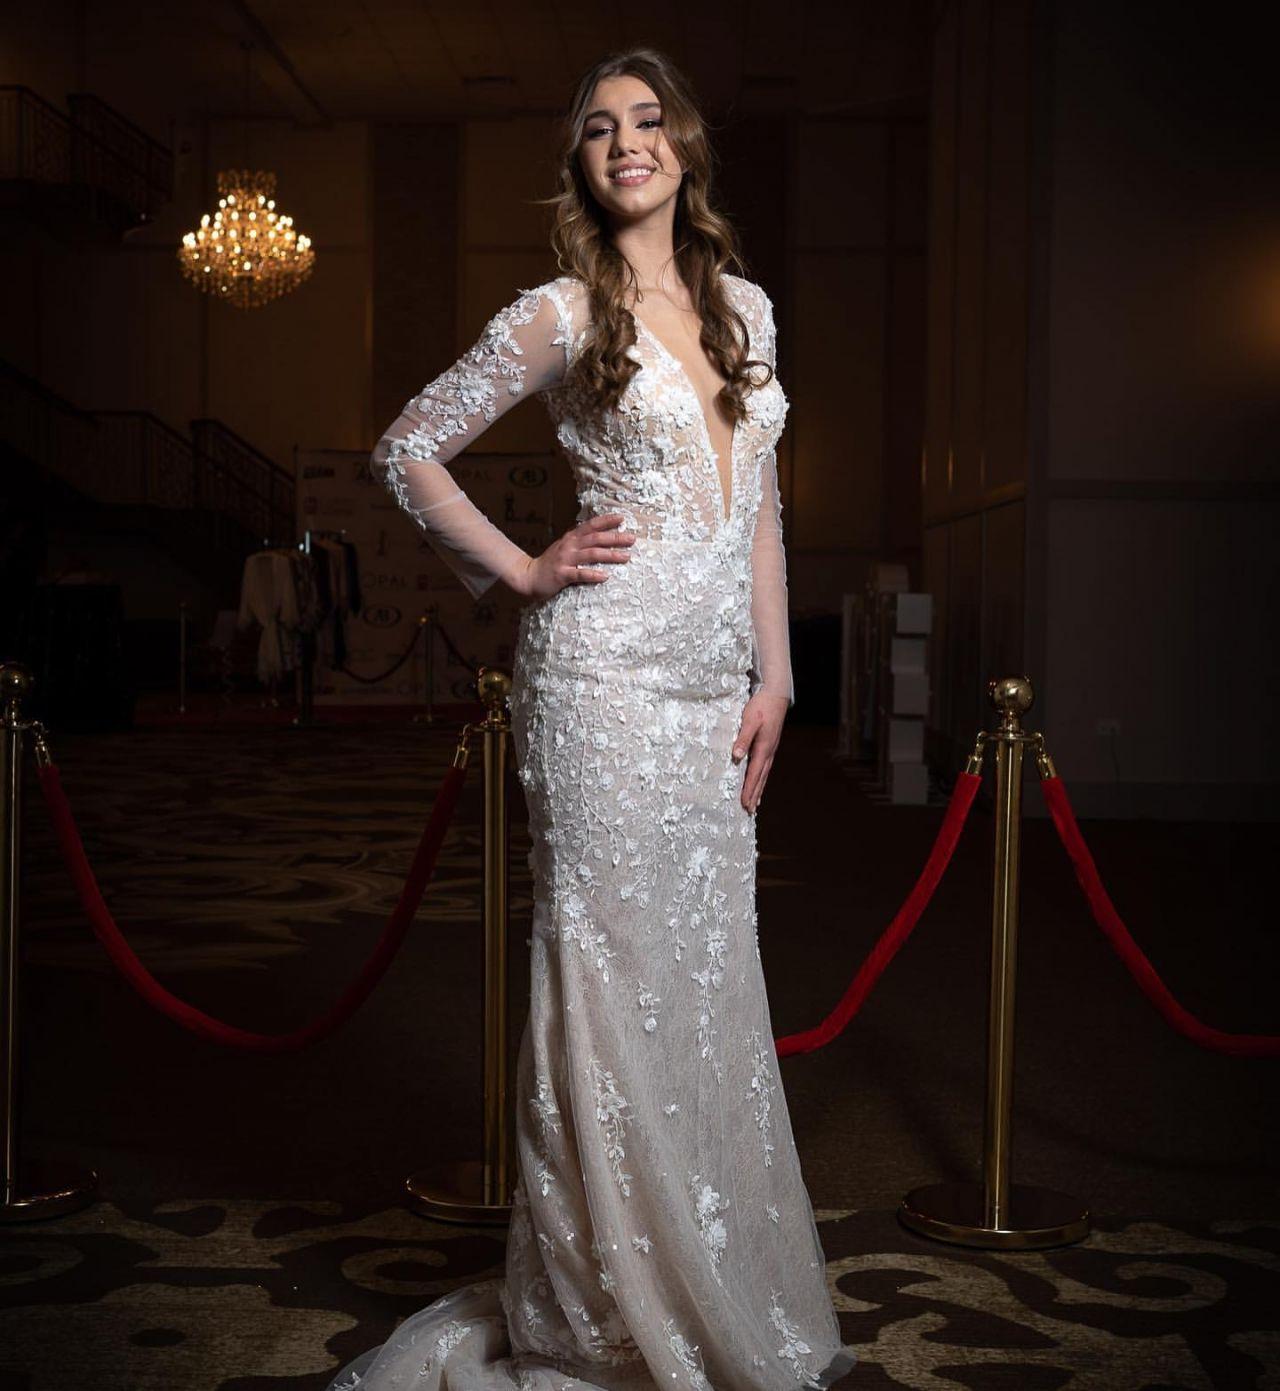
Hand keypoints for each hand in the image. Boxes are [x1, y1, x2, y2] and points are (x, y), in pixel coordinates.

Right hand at [509, 513, 634, 601]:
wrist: (529, 576)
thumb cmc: (551, 563)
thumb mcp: (565, 546)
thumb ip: (580, 540)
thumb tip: (600, 534)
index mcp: (571, 537)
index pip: (591, 525)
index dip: (606, 521)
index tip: (622, 518)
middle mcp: (569, 546)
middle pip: (596, 538)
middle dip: (615, 538)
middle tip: (632, 539)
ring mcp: (565, 560)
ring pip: (591, 554)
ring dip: (610, 555)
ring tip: (626, 557)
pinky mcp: (561, 575)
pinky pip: (580, 574)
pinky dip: (593, 574)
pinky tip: (605, 576)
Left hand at [731, 691, 788, 812]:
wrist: (776, 694)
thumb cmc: (761, 706)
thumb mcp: (749, 720)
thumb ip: (743, 738)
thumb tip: (736, 756)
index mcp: (763, 748)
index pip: (754, 774)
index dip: (749, 790)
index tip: (744, 804)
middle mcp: (768, 751)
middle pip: (760, 778)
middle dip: (754, 795)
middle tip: (749, 811)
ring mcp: (771, 748)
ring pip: (764, 774)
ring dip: (759, 789)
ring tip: (755, 803)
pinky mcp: (770, 744)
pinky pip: (765, 766)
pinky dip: (761, 778)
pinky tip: (759, 780)